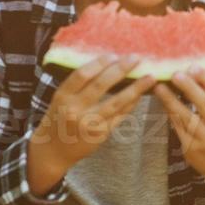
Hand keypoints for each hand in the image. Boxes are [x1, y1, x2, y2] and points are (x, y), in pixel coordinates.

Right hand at [29, 55, 156, 188]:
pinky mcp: (101, 134)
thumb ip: (79, 84)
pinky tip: (141, 94)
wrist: (53, 150)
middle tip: (135, 58)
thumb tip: (108, 62)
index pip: (81, 75)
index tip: (113, 55)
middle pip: (100, 86)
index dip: (99, 63)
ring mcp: (89, 123)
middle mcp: (74, 110)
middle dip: (120, 70)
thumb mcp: (61, 98)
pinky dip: (132, 103)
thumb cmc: (59, 117)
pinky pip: (120, 115)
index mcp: (62, 96)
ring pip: (116, 102)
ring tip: (150, 77)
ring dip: (135, 88)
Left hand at [152, 66, 204, 176]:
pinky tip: (163, 102)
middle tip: (176, 74)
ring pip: (187, 117)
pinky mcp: (192, 149)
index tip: (194, 67)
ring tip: (160, 87)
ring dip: (172, 100)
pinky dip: (170, 113)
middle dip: (190, 88)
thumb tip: (195, 73)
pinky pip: (178, 127)